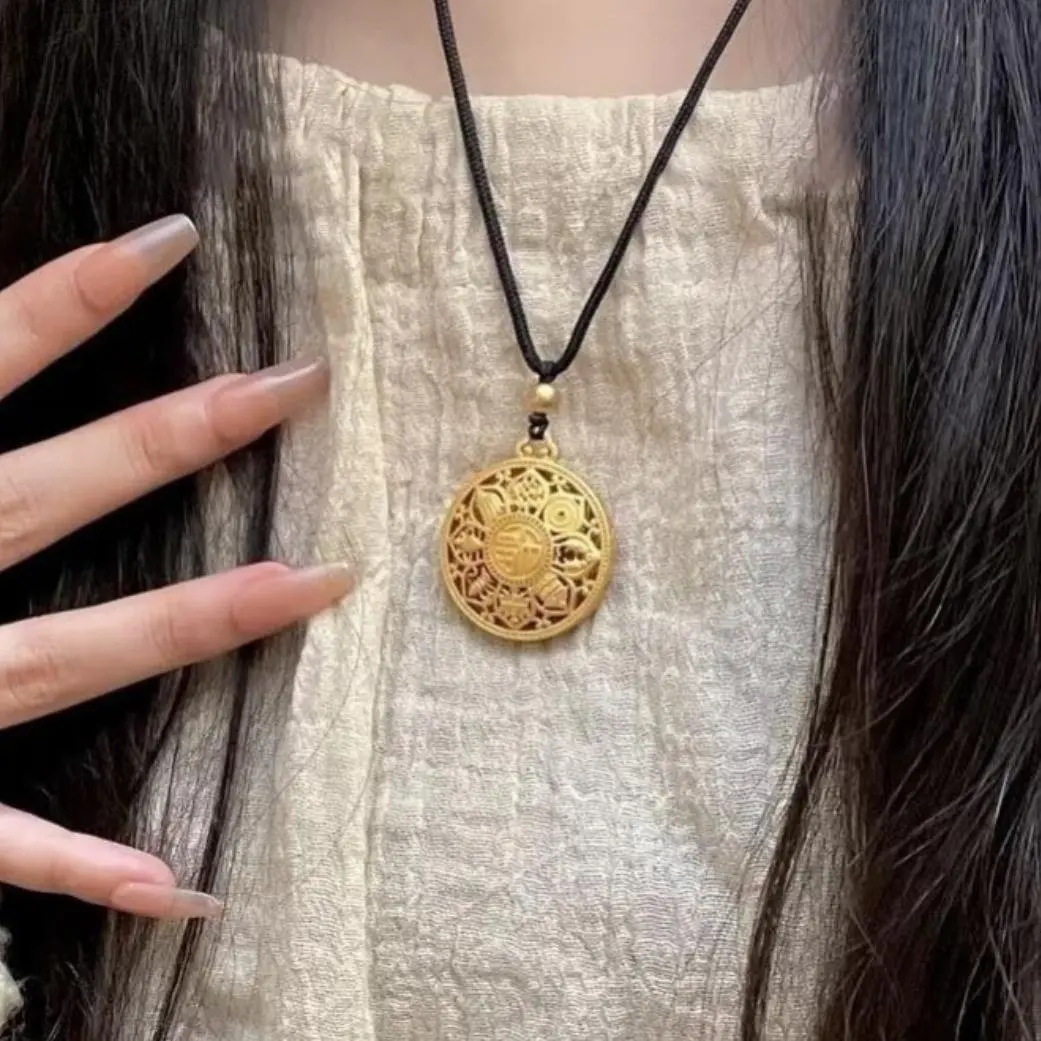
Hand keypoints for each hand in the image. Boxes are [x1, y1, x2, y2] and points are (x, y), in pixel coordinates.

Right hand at [0, 215, 349, 920]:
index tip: (174, 242)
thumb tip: (1, 325)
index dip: (73, 299)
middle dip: (179, 437)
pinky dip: (73, 867)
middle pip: (57, 489)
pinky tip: (182, 883)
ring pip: (67, 651)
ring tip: (315, 585)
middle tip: (303, 383)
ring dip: (195, 620)